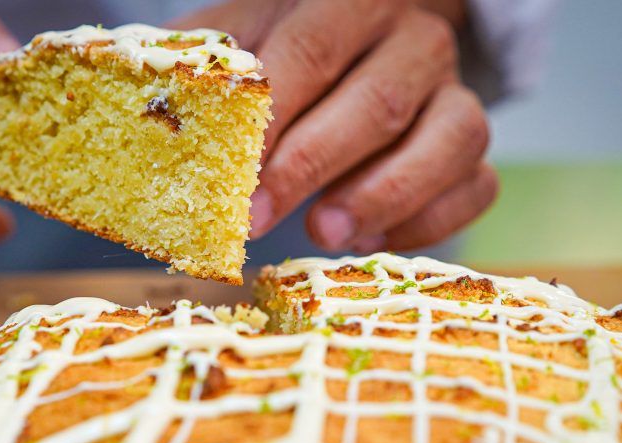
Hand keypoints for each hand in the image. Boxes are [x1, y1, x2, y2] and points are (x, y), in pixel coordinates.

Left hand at [173, 0, 497, 252]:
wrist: (371, 39)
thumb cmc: (294, 45)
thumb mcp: (246, 33)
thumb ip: (207, 67)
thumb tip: (145, 115)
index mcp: (351, 1)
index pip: (312, 53)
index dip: (272, 119)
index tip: (230, 174)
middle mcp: (415, 40)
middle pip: (377, 104)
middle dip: (310, 168)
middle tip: (255, 219)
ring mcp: (455, 92)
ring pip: (448, 142)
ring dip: (384, 196)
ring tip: (325, 234)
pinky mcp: (475, 147)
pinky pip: (475, 186)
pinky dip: (427, 223)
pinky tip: (369, 239)